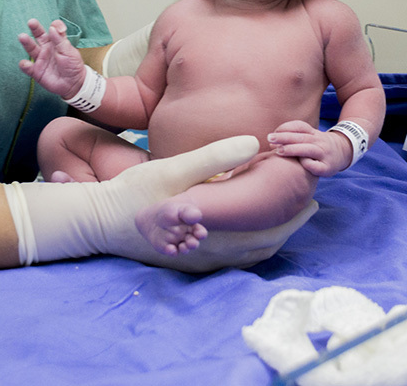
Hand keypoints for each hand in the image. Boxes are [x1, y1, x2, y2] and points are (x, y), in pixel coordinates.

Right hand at [10, 135, 317, 271]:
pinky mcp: (187, 262)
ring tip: (290, 214)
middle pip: (264, 246)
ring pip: (249, 255)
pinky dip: (251, 244)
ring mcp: (198, 263)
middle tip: (310, 204)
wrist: (95, 223)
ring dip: (272, 235)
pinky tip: (253, 228)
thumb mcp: (172, 169)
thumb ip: (213, 158)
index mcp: (212, 233)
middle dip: (289, 225)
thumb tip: (254, 144)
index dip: (293, 213)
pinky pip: (232, 259)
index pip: (267, 230)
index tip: (311, 195)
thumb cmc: (132, 194)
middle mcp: (210, 255)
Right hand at [17, 19, 85, 98]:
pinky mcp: (36, 71)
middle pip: (38, 36)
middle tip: (31, 22)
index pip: (52, 30)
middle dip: (34, 29)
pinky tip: (25, 63)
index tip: (54, 26)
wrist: (73, 84)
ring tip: (22, 37)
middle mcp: (46, 48)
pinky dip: (25, 65)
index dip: (53, 26)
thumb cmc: (73, 66)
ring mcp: (40, 59)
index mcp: (55, 42)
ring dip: (26, 42)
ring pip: (31, 49)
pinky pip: (28, 67)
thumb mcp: (69, 51)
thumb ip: (61, 39)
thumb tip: (53, 27)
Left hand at [268, 120, 351, 176]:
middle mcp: (319, 141)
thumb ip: (295, 135)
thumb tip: (272, 140)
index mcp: (313, 133)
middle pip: (301, 137)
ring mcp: (324, 154)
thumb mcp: (310, 136)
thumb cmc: (319, 146)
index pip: (300, 126)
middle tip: (270, 139)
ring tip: (278, 151)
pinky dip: (307, 164)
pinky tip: (299, 164)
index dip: (286, 128)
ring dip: (292, 149)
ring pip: (308, 149)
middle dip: (284, 138)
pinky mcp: (327, 167)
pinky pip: (316, 165)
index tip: (273, 133)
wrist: (343, 152)